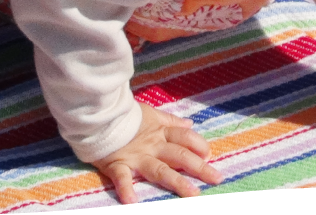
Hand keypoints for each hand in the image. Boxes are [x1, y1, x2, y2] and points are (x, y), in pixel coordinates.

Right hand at [93, 103, 221, 203]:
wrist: (97, 114)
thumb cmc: (124, 116)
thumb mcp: (151, 114)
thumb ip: (170, 121)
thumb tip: (190, 124)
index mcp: (160, 132)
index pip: (186, 138)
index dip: (200, 145)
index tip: (210, 155)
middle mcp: (152, 146)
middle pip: (180, 156)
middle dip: (200, 168)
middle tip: (217, 179)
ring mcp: (136, 157)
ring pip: (159, 170)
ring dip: (177, 182)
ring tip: (192, 194)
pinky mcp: (116, 165)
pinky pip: (122, 178)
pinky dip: (126, 190)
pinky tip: (132, 202)